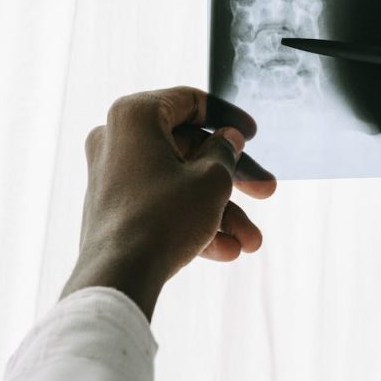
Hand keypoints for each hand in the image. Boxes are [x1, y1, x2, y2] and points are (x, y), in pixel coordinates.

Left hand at [61, 87, 276, 319]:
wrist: (117, 278)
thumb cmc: (164, 219)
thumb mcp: (211, 180)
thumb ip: (225, 152)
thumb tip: (227, 139)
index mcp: (136, 116)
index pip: (190, 102)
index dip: (228, 116)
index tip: (253, 134)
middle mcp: (117, 140)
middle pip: (190, 149)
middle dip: (235, 178)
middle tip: (267, 190)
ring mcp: (113, 175)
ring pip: (180, 182)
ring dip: (221, 210)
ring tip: (251, 240)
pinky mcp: (114, 207)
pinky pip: (163, 203)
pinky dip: (194, 221)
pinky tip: (227, 250)